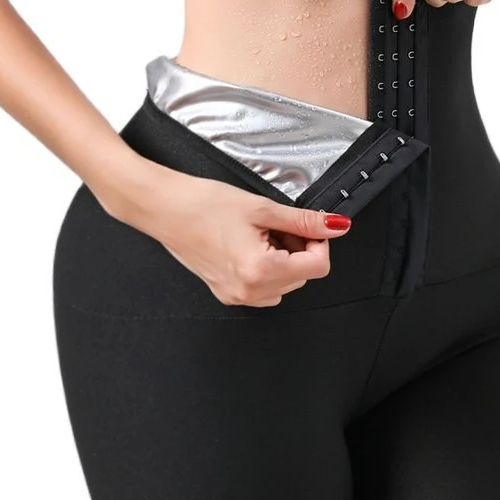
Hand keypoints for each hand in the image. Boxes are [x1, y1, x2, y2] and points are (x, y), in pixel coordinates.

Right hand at [106, 157, 352, 307]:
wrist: (163, 207)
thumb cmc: (201, 204)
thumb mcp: (261, 208)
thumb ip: (304, 221)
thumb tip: (335, 225)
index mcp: (260, 271)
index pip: (318, 267)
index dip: (319, 242)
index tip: (310, 226)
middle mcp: (249, 291)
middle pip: (302, 276)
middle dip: (299, 249)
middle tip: (278, 224)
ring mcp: (236, 295)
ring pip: (284, 284)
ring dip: (284, 260)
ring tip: (261, 234)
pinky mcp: (226, 293)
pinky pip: (263, 289)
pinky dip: (266, 269)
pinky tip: (250, 245)